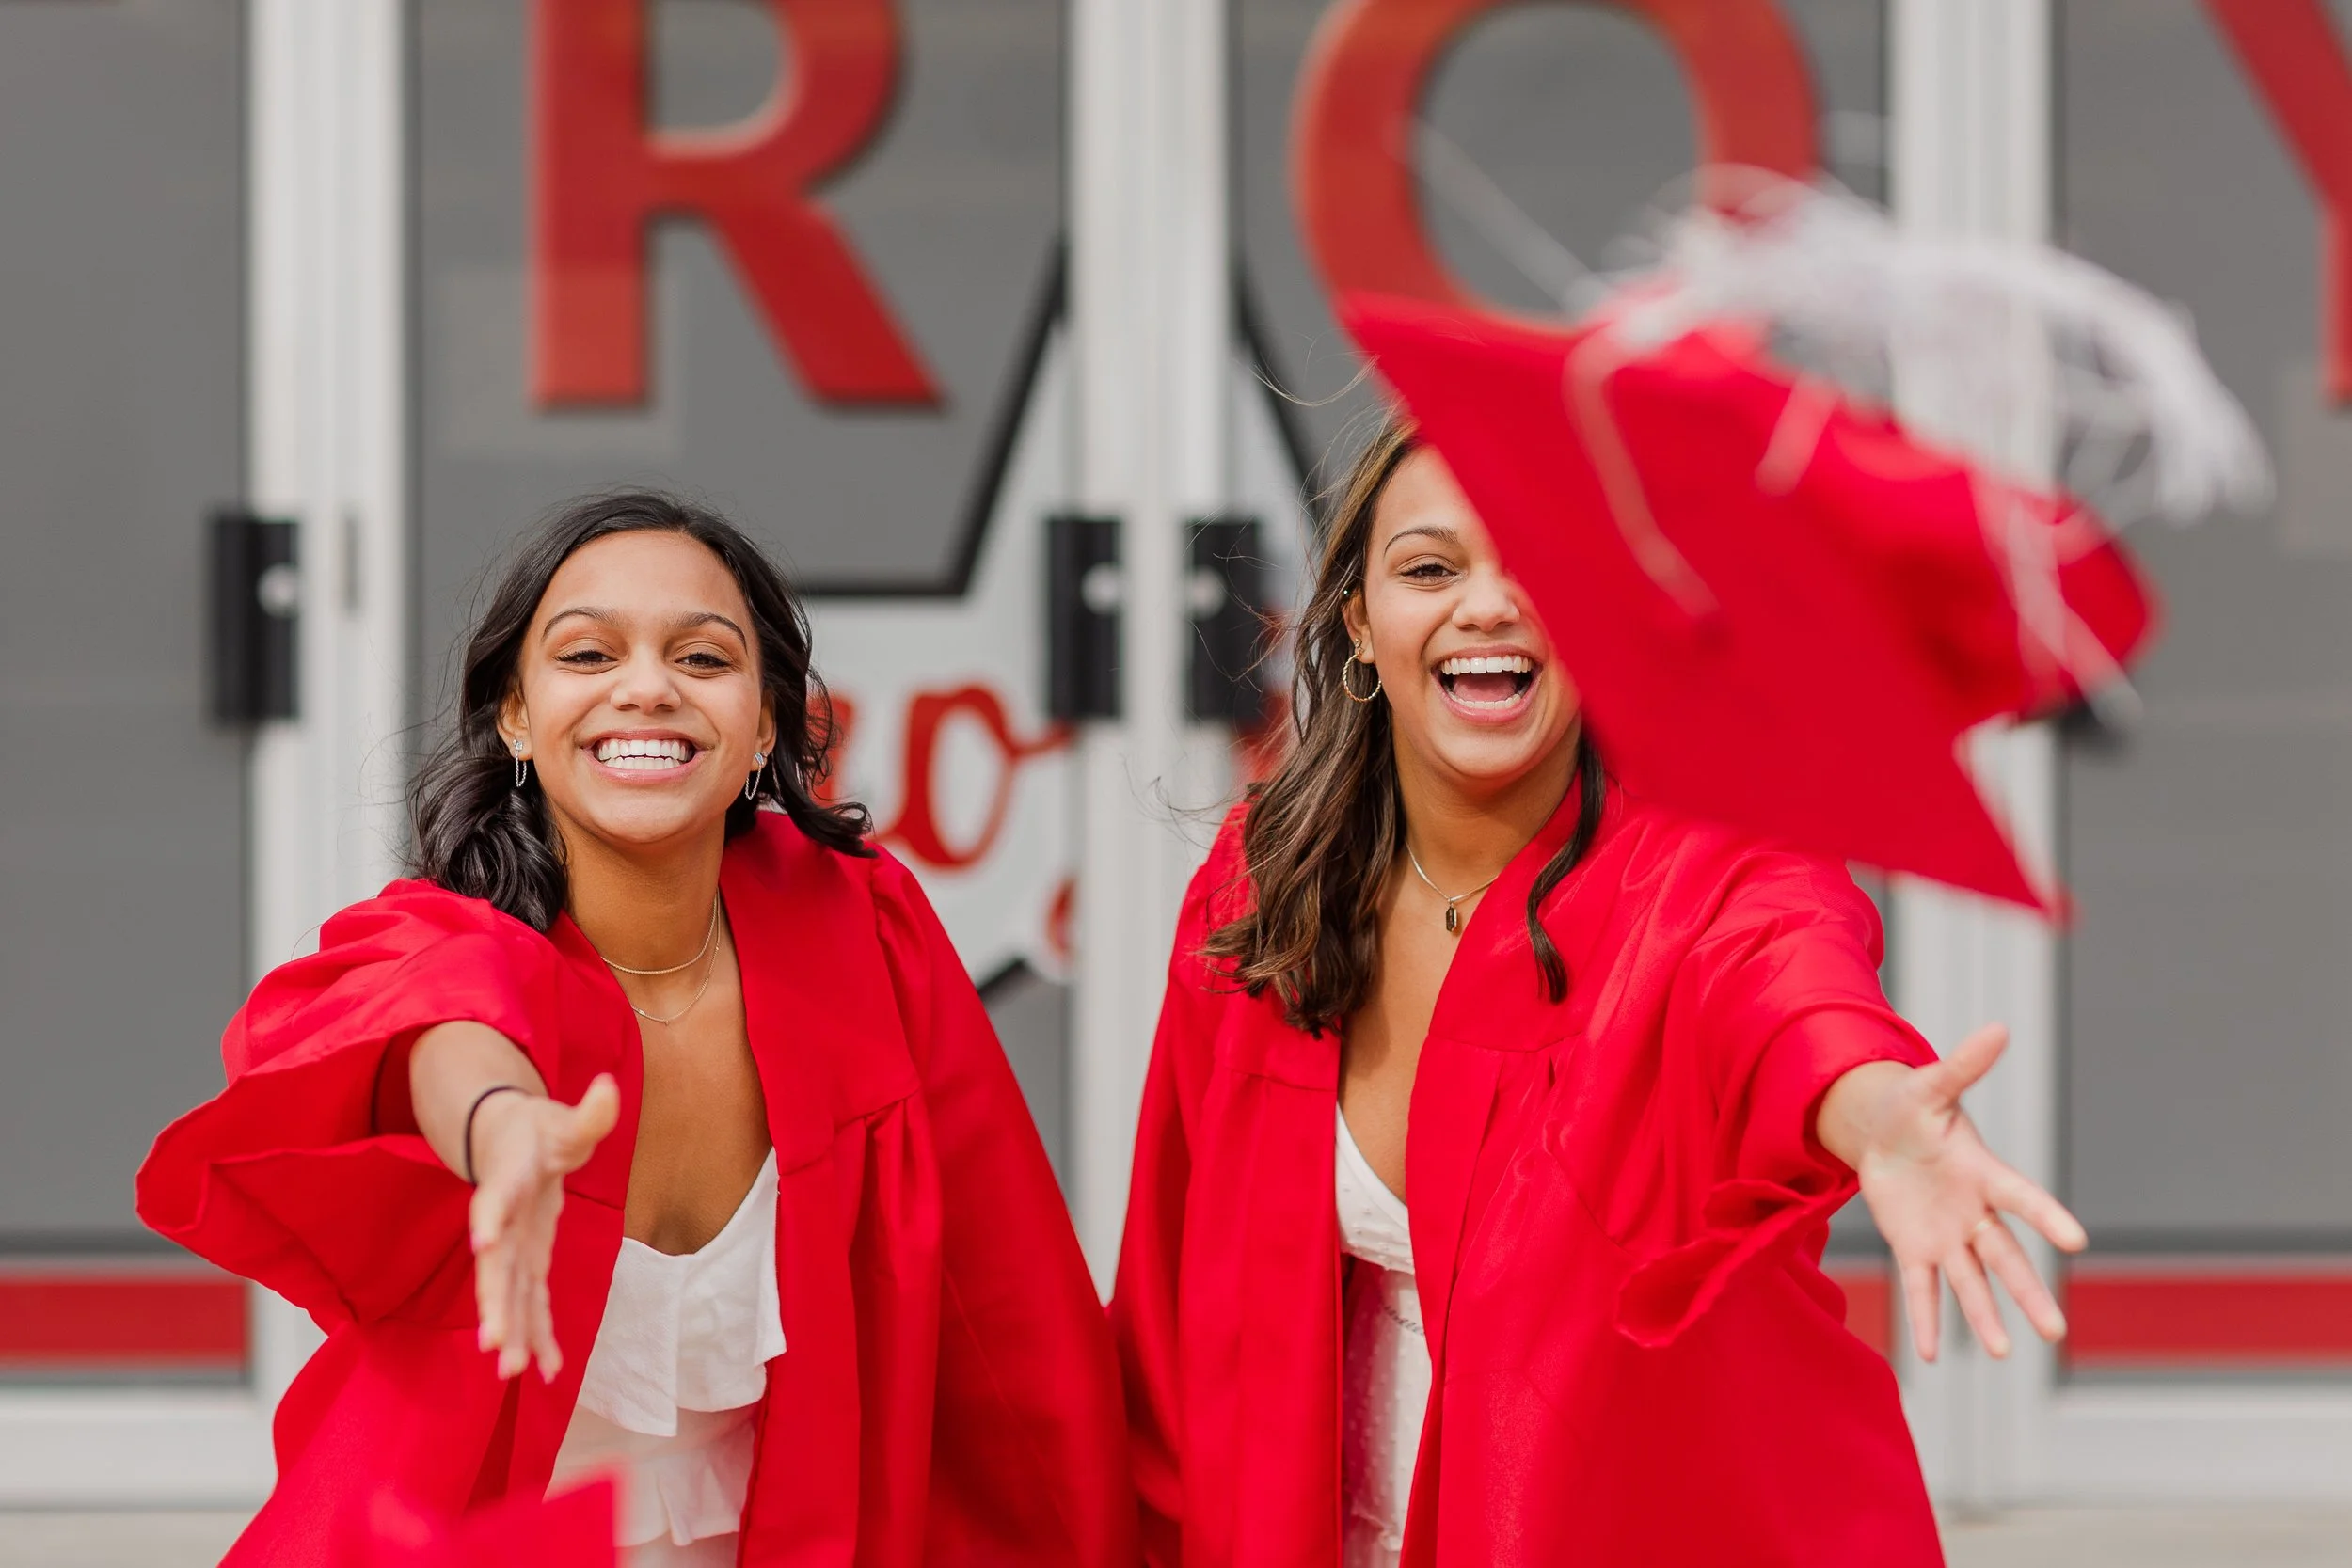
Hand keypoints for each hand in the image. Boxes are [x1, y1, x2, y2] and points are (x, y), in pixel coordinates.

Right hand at [467, 1075, 619, 1380]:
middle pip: (495, 1267)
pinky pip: (529, 1303)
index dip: (489, 1217)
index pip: (496, 1198)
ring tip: (513, 1372)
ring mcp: (511, 1248)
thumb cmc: (538, 1132)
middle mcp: (503, 1222)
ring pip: (507, 1295)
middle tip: (496, 1346)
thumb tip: (610, 1087)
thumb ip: (589, 1113)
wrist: (508, 1142)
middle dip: (496, 1306)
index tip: (483, 1242)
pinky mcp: (525, 1263)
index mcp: (509, 1180)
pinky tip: (547, 1370)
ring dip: (512, 1331)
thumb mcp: (565, 1120)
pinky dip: (537, 1334)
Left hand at [1838, 1025, 2087, 1361]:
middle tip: (2056, 1332)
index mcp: (1983, 1173)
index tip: (2076, 1241)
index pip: (2020, 1197)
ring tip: (2004, 1353)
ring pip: (1971, 1281)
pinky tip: (1935, 1354)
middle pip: (2005, 1257)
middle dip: (2027, 1293)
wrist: (1881, 1132)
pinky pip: (1922, 1288)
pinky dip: (1928, 1319)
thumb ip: (1964, 1065)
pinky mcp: (1915, 1248)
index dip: (2046, 1216)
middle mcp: (1972, 1212)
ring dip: (1985, 1316)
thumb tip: (1999, 1027)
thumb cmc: (1913, 1107)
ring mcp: (1946, 1235)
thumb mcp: (1931, 1086)